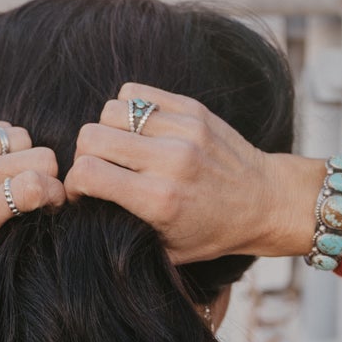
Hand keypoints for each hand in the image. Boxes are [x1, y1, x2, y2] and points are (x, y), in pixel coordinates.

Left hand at [0, 117, 64, 273]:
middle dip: (44, 173)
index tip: (52, 201)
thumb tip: (49, 204)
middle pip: (37, 156)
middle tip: (31, 187)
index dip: (55, 192)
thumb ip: (11, 234)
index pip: (33, 186)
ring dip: (21, 155)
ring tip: (5, 173)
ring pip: (20, 136)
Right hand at [63, 83, 341, 261]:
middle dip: (85, 155)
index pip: (87, 172)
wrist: (266, 201)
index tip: (84, 192)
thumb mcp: (167, 248)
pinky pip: (135, 93)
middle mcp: (169, 160)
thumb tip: (83, 206)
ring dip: (107, 130)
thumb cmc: (213, 231)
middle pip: (91, 135)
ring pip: (110, 110)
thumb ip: (122, 227)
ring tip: (122, 149)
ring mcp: (182, 129)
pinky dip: (129, 110)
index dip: (74, 183)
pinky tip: (140, 131)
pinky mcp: (192, 109)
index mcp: (159, 200)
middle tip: (100, 170)